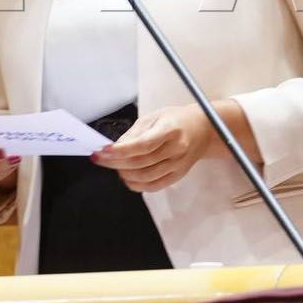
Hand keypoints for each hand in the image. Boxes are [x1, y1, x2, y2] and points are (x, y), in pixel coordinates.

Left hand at [90, 105, 217, 191]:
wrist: (202, 130)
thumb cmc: (176, 120)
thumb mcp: (154, 117)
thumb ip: (134, 133)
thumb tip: (114, 147)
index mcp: (171, 130)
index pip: (143, 145)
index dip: (120, 151)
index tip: (103, 151)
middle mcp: (176, 149)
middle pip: (141, 163)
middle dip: (115, 162)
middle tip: (100, 158)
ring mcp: (178, 165)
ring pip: (145, 177)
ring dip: (123, 173)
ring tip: (112, 166)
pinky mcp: (177, 176)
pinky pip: (153, 186)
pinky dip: (136, 185)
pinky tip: (126, 177)